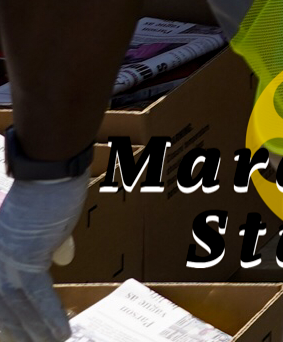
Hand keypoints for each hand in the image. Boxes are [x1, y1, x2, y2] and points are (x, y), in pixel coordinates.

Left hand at [0, 172, 85, 341]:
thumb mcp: (43, 219)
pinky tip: (61, 332)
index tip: (14, 331)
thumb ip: (49, 242)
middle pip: (1, 303)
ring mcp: (4, 261)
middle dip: (15, 327)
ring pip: (16, 305)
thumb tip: (63, 259)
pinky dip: (51, 316)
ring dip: (34, 328)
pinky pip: (38, 295)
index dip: (5, 314)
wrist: (46, 170)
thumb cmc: (45, 187)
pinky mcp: (25, 259)